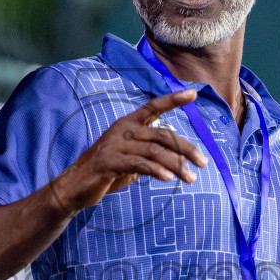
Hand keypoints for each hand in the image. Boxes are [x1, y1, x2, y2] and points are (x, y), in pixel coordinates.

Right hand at [47, 89, 207, 212]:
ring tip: (191, 178)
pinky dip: (156, 170)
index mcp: (128, 123)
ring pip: (154, 151)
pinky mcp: (109, 161)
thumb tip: (176, 158)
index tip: (193, 93)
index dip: (172, 99)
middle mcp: (122, 129)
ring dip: (176, 165)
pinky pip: (139, 164)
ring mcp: (115, 145)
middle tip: (203, 163)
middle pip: (162, 135)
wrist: (76, 186)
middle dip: (185, 149)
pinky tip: (168, 178)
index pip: (153, 107)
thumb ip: (149, 152)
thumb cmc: (107, 170)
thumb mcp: (131, 157)